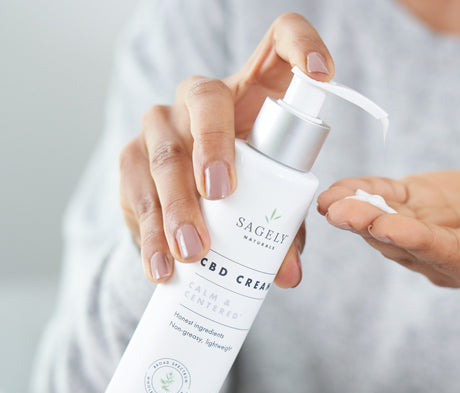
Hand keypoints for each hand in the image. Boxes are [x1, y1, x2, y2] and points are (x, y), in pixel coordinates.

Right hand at [118, 13, 333, 285]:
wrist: (189, 201)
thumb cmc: (246, 185)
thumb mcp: (272, 198)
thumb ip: (284, 228)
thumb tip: (288, 276)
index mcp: (253, 90)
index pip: (279, 41)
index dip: (301, 44)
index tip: (322, 72)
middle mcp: (201, 97)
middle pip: (205, 102)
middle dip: (212, 147)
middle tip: (222, 194)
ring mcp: (161, 124)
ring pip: (162, 152)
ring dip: (176, 205)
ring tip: (193, 252)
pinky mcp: (130, 158)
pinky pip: (133, 190)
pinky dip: (149, 232)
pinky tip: (160, 265)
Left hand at [317, 172, 459, 332]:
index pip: (446, 254)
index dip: (417, 240)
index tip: (390, 226)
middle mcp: (442, 255)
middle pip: (402, 243)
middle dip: (370, 226)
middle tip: (343, 214)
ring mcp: (422, 230)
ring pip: (382, 225)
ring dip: (355, 212)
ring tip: (331, 200)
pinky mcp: (411, 205)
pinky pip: (380, 200)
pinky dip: (358, 194)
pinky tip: (336, 192)